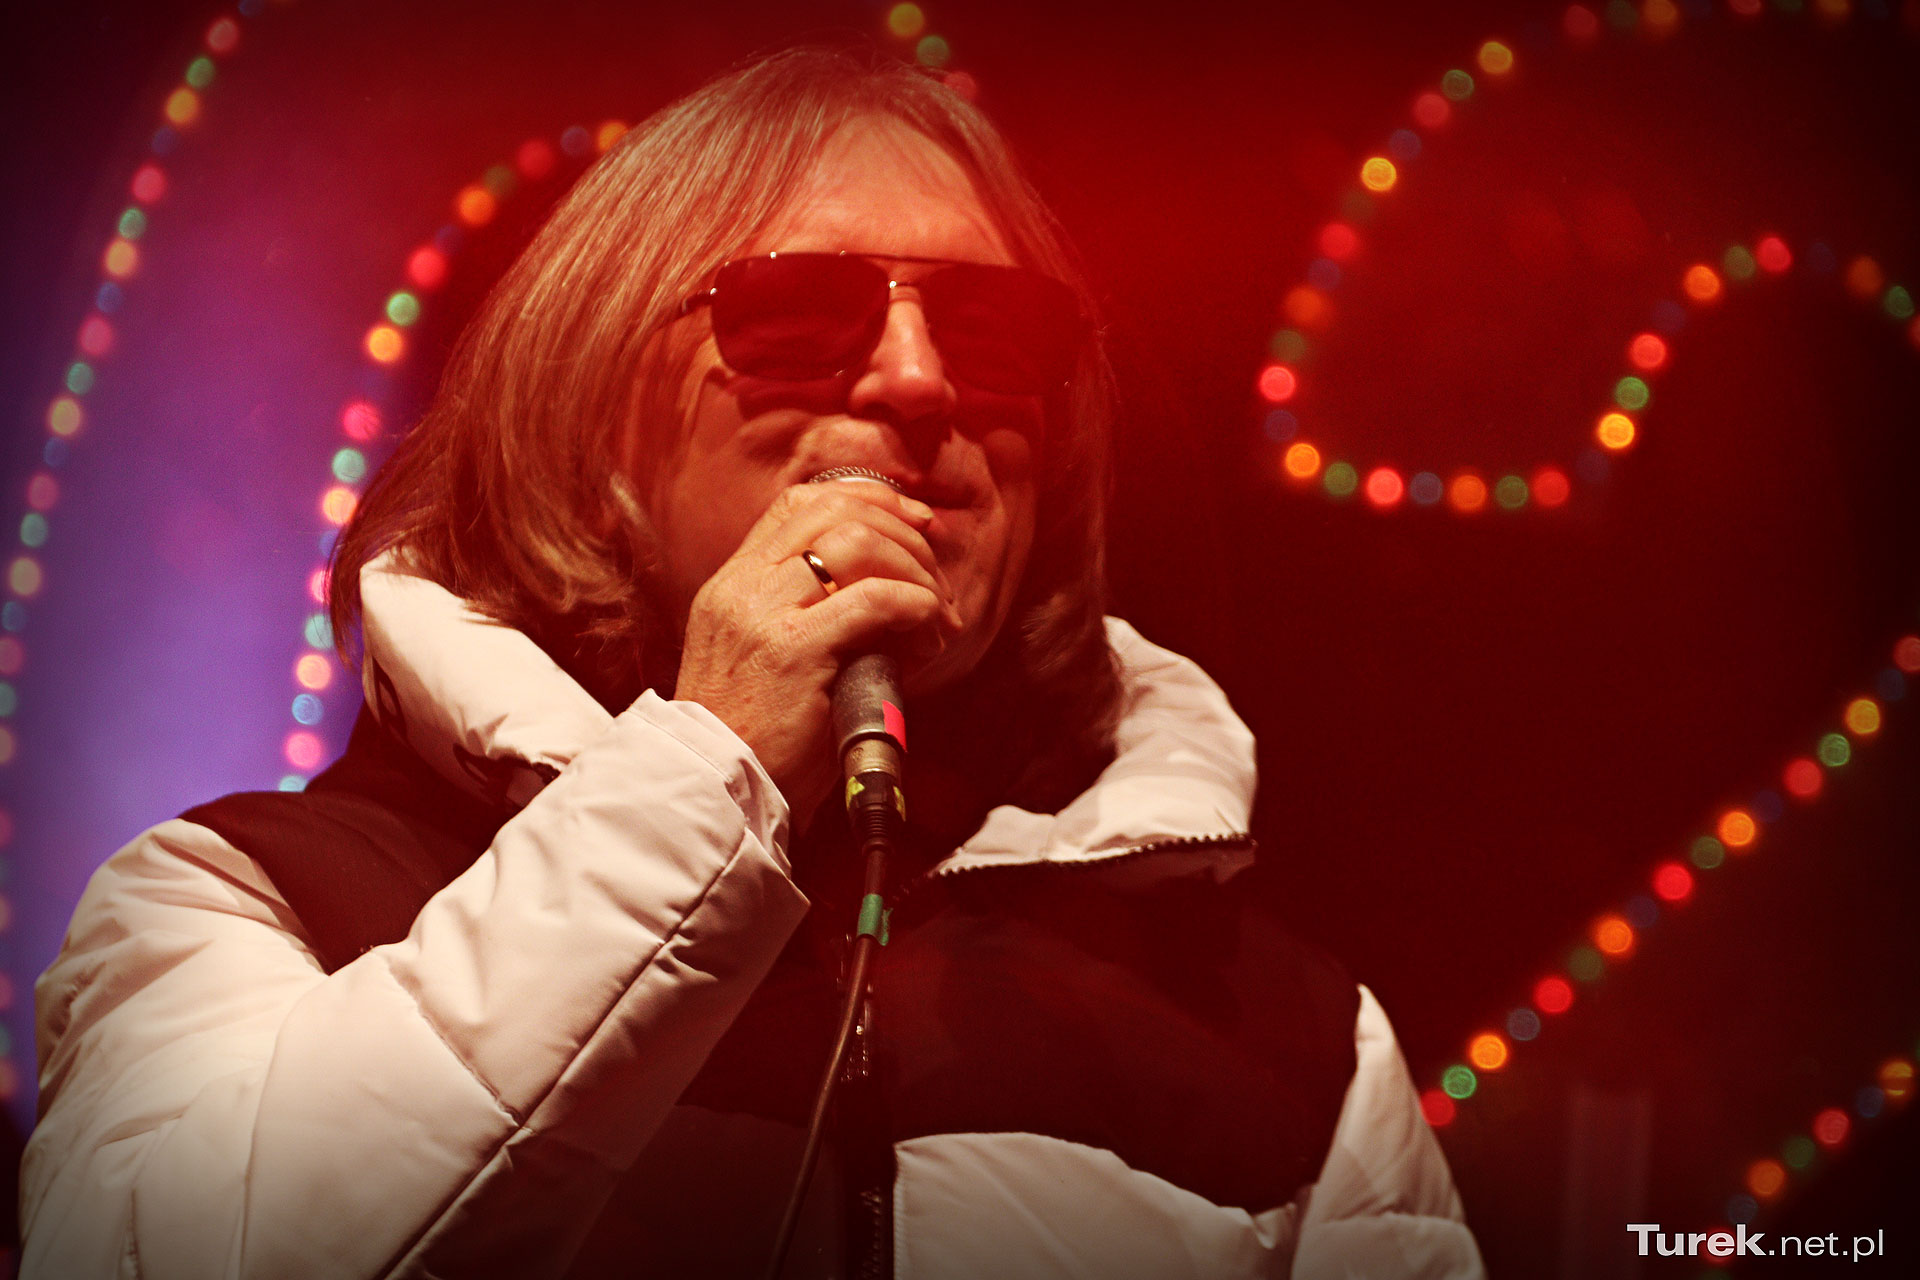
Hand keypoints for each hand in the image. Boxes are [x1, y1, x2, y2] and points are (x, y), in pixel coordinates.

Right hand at [673, 483, 961, 818]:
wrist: (719, 789)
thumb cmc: (758, 736)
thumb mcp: (766, 658)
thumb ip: (809, 617)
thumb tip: (894, 594)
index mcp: (733, 585)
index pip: (801, 503)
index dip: (866, 498)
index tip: (911, 521)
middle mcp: (742, 588)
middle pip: (835, 511)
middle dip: (901, 533)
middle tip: (934, 577)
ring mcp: (763, 614)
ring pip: (855, 543)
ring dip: (911, 569)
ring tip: (934, 610)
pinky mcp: (791, 650)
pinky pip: (870, 601)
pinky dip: (912, 603)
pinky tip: (928, 625)